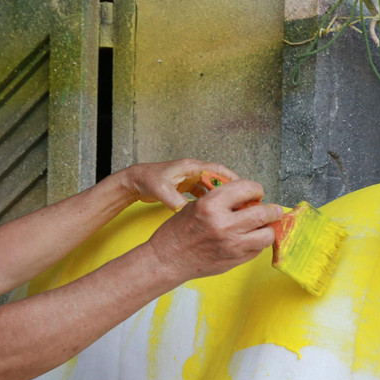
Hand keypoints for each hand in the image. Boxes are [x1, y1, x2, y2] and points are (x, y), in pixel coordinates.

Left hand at [118, 160, 241, 210]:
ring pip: (211, 187)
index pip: (217, 170)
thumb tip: (185, 209)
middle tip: (242, 201)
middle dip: (231, 190)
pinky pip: (203, 193)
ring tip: (231, 208)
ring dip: (221, 197)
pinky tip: (214, 212)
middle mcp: (192, 171)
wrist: (135, 181)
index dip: (232, 179)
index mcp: (190, 167)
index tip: (244, 189)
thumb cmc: (147, 180)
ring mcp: (190, 178)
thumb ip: (174, 199)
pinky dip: (210, 201)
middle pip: (218, 179)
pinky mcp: (186, 186)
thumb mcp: (161, 190)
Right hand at [146, 178, 282, 281]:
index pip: (247, 188)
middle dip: (273, 210)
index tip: (257, 192)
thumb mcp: (197, 205)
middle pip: (263, 213)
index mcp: (211, 205)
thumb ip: (222, 201)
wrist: (168, 259)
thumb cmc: (179, 231)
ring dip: (268, 229)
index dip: (256, 189)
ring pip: (266, 235)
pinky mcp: (234, 260)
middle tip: (273, 210)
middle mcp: (223, 225)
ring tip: (263, 226)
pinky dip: (257, 243)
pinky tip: (250, 239)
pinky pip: (257, 250)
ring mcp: (231, 245)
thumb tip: (249, 199)